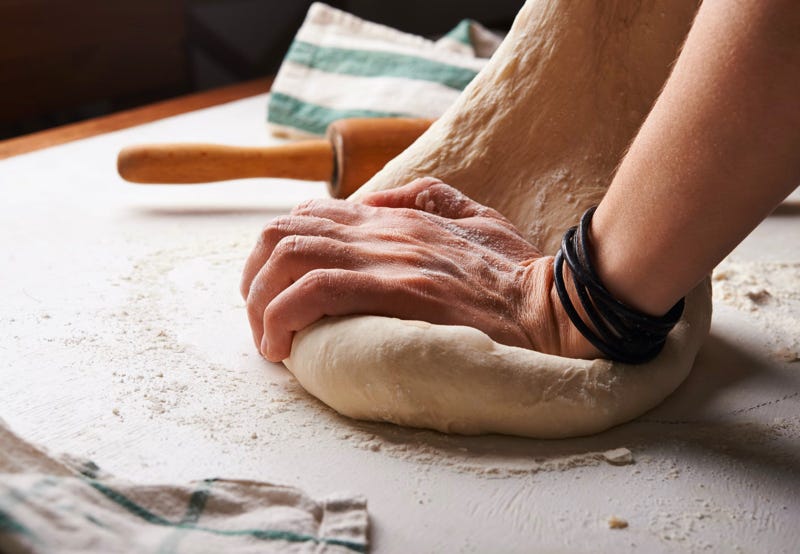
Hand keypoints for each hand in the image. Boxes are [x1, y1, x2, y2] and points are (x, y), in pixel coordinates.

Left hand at [241, 177, 598, 361]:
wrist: (553, 306)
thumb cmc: (516, 273)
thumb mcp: (474, 216)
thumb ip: (427, 197)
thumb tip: (376, 198)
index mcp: (394, 217)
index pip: (308, 215)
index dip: (277, 253)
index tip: (276, 294)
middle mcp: (382, 230)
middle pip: (283, 233)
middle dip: (254, 278)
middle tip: (262, 321)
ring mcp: (388, 258)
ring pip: (289, 257)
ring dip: (261, 301)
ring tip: (269, 340)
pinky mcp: (397, 291)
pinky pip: (315, 291)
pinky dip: (283, 316)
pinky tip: (283, 347)